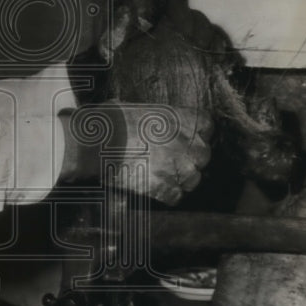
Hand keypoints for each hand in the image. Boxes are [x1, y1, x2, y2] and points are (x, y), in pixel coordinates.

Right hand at [59, 101, 212, 205]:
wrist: (98, 141)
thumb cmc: (114, 119)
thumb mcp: (141, 109)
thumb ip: (158, 119)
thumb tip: (154, 123)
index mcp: (184, 119)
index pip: (207, 127)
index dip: (195, 134)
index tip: (185, 138)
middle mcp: (189, 144)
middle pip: (203, 156)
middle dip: (190, 158)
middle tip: (171, 159)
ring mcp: (179, 168)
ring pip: (193, 179)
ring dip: (181, 179)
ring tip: (162, 176)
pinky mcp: (166, 189)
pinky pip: (176, 196)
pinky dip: (167, 194)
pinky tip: (154, 188)